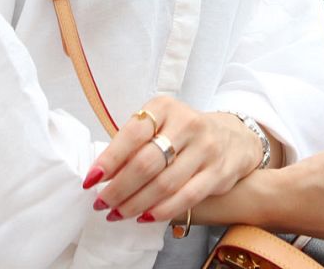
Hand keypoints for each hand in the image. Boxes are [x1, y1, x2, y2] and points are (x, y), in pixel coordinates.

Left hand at [84, 96, 260, 222]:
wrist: (232, 138)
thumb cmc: (181, 134)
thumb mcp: (158, 125)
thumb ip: (133, 144)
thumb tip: (101, 175)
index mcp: (165, 107)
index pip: (133, 134)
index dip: (110, 159)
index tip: (91, 179)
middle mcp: (188, 124)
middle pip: (147, 163)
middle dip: (119, 188)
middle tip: (101, 203)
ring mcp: (206, 149)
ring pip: (165, 184)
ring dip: (136, 203)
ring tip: (117, 213)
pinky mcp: (218, 173)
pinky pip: (186, 197)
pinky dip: (162, 211)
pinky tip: (145, 217)